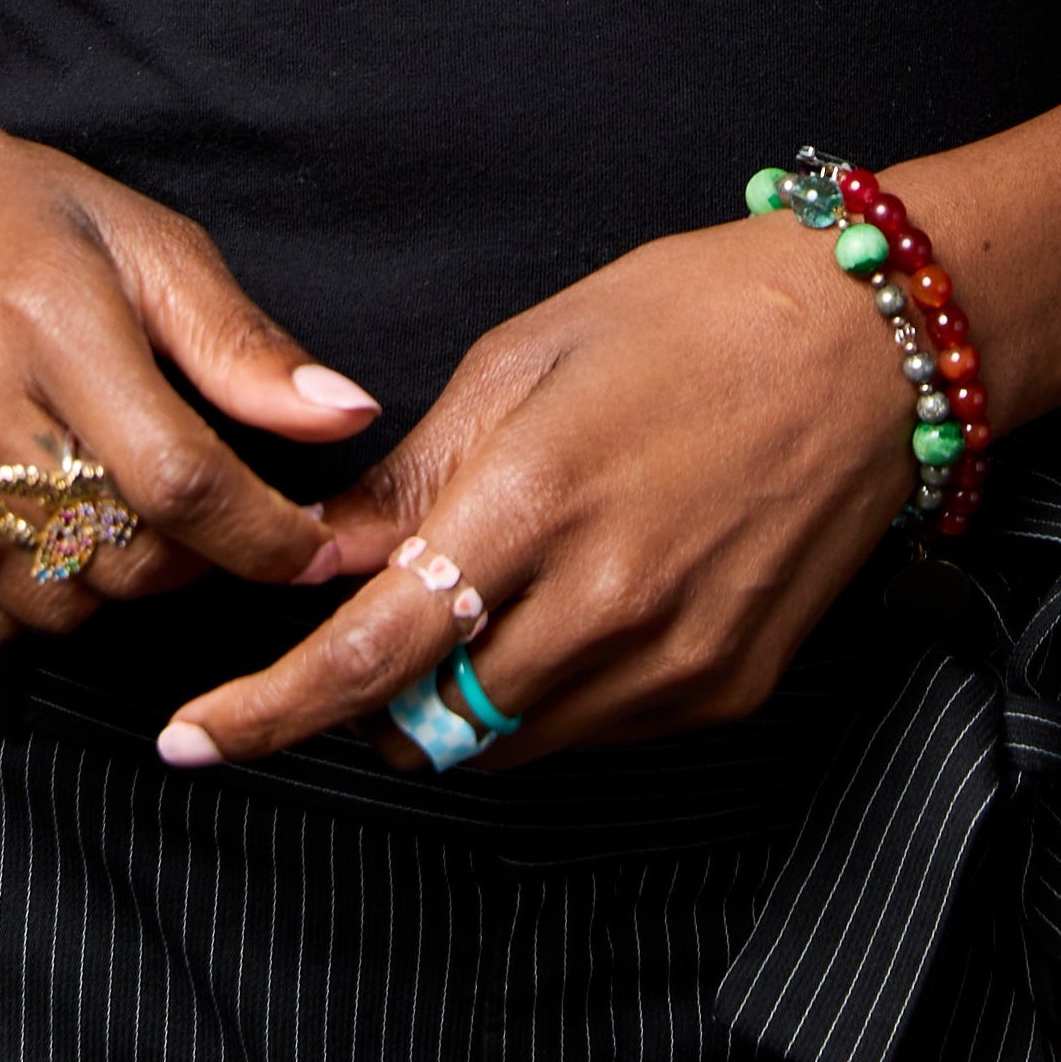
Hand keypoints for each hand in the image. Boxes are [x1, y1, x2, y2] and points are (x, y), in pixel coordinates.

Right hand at [0, 91, 377, 643]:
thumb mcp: (130, 236)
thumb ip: (236, 341)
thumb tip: (343, 417)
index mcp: (41, 311)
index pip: (177, 477)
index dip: (262, 536)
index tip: (309, 551)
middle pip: (115, 557)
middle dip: (187, 557)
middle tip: (193, 510)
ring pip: (45, 605)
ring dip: (105, 585)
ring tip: (104, 507)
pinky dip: (22, 597)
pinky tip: (26, 523)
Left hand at [154, 218, 921, 772]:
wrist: (870, 347)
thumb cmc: (692, 318)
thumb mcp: (527, 357)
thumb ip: (417, 475)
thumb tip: (322, 553)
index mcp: (534, 503)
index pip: (368, 651)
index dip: (268, 711)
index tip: (191, 742)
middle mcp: (603, 605)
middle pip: (428, 723)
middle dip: (364, 705)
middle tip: (358, 640)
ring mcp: (672, 662)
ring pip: (508, 743)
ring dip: (454, 705)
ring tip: (476, 608)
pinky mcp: (725, 690)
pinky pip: (593, 732)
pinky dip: (547, 697)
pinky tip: (569, 609)